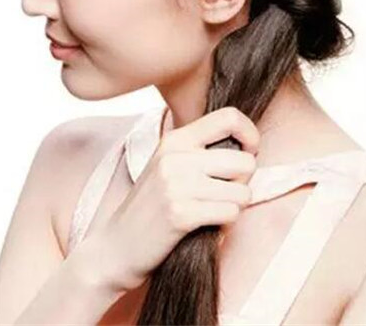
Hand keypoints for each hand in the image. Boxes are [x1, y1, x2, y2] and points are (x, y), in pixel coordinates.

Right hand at [90, 107, 259, 292]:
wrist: (116, 247)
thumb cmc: (151, 206)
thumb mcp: (169, 165)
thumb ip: (201, 150)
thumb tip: (247, 147)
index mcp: (176, 139)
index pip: (229, 117)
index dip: (250, 134)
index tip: (247, 154)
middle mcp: (176, 156)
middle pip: (245, 160)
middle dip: (245, 181)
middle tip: (227, 192)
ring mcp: (176, 184)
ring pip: (242, 191)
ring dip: (235, 205)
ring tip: (214, 209)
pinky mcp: (180, 213)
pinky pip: (230, 213)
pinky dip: (225, 223)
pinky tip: (207, 224)